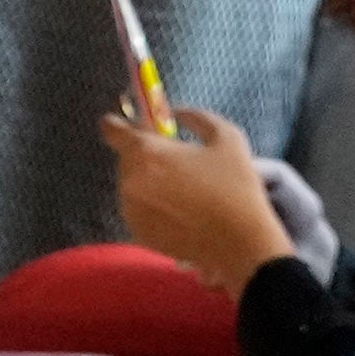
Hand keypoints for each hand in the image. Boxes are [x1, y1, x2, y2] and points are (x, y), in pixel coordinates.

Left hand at [101, 99, 297, 284]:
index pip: (113, 131)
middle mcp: (130, 180)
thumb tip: (174, 113)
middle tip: (179, 164)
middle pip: (129, 159)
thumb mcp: (227, 137)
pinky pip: (140, 211)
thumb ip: (195, 117)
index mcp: (147, 153)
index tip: (120, 123)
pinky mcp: (137, 233)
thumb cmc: (236, 186)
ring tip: (188, 193)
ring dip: (151, 184)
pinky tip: (184, 213)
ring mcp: (130, 210)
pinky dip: (154, 208)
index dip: (116, 124)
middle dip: (148, 158)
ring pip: (134, 186)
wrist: (241, 242)